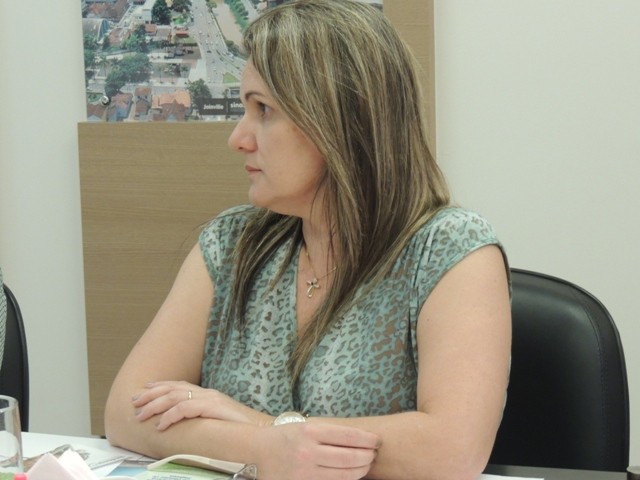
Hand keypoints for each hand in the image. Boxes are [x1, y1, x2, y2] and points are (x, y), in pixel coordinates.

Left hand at [131, 381, 272, 429]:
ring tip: (141, 415)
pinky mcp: (214, 407)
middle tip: (135, 403)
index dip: (160, 387)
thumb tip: (184, 424)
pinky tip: (161, 425)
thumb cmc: (241, 430)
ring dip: (155, 406)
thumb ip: (202, 418)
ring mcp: (211, 398)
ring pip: (176, 396)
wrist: (263, 430)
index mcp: (208, 395)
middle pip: (173, 388)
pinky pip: (186, 408)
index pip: (179, 385)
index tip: (143, 390)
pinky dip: (171, 416)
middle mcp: (208, 393)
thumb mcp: (218, 421)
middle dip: (151, 395)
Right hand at [253, 422, 379, 479]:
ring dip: (361, 470)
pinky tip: (351, 475)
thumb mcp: (306, 426)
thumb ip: (329, 433)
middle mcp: (308, 451)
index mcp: (310, 431)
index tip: (376, 440)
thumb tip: (361, 440)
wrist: (258, 451)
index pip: (348, 436)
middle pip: (350, 457)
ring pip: (344, 474)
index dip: (367, 439)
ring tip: (366, 464)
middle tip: (374, 454)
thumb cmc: (286, 436)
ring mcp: (305, 471)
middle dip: (367, 456)